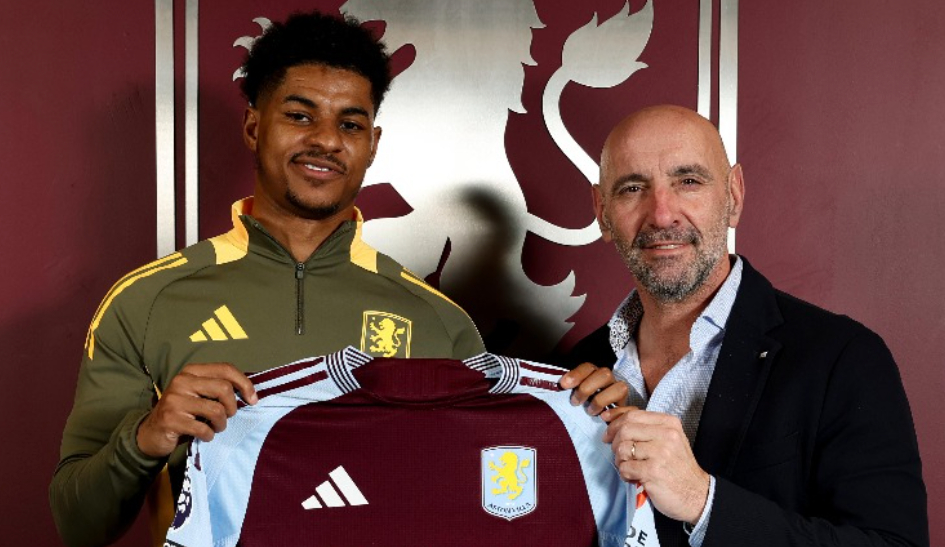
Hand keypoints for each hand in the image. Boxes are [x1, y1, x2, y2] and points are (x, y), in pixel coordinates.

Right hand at [136, 363, 257, 457]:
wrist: (152, 433)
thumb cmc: (184, 413)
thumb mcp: (199, 394)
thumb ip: (219, 388)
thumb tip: (250, 393)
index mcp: (191, 371)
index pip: (226, 369)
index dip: (245, 384)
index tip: (253, 400)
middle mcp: (181, 381)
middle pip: (224, 388)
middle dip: (232, 407)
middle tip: (228, 416)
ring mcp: (174, 400)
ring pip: (216, 410)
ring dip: (222, 424)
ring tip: (216, 427)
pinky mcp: (171, 420)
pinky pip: (203, 429)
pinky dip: (209, 435)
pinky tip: (204, 435)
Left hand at [559, 362, 627, 417]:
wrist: (602, 420)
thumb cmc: (584, 406)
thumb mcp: (575, 396)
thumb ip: (570, 390)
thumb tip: (557, 387)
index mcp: (595, 374)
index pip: (588, 367)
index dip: (576, 374)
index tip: (563, 385)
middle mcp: (609, 381)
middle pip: (605, 374)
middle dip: (588, 388)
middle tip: (575, 402)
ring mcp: (620, 393)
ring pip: (620, 388)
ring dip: (602, 400)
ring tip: (590, 412)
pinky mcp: (628, 408)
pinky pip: (629, 408)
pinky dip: (617, 412)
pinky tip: (604, 417)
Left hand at [603, 407, 709, 523]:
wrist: (697, 494)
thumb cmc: (677, 467)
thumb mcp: (669, 440)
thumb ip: (646, 429)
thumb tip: (612, 420)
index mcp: (669, 423)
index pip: (633, 415)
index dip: (615, 423)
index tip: (607, 434)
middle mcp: (667, 434)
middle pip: (625, 430)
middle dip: (615, 443)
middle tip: (619, 455)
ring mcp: (660, 453)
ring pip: (623, 449)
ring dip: (620, 461)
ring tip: (630, 468)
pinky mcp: (653, 471)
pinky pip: (625, 467)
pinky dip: (625, 474)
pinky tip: (635, 478)